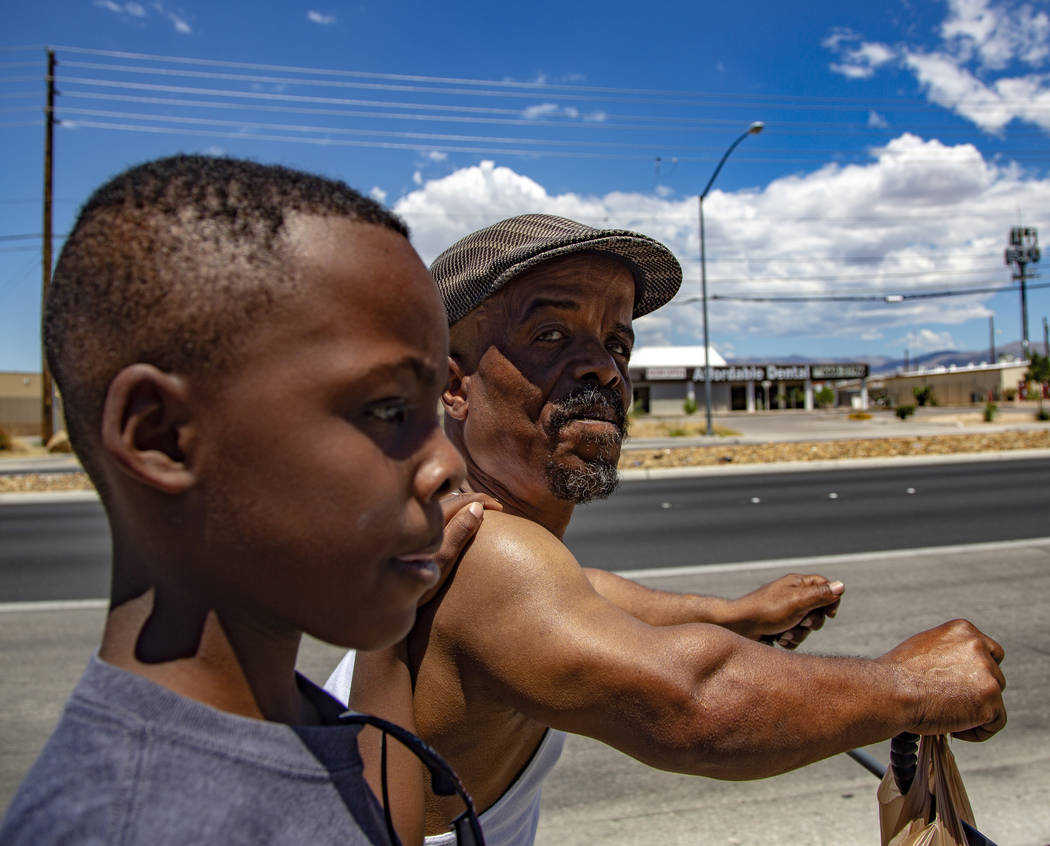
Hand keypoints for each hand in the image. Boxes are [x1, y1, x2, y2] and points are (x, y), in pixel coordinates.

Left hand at [417, 490, 501, 605]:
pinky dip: (452, 513)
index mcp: (430, 516)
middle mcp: (421, 515)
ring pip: (444, 505)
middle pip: (453, 498)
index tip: (500, 509)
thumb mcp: (441, 559)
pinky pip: (437, 514)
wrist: (384, 595)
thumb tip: (477, 509)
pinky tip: (456, 522)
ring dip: (463, 505)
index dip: (483, 501)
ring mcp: (415, 523)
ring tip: (479, 511)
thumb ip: (458, 533)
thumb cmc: (415, 580)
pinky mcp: (411, 532)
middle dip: (475, 500)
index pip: (462, 499)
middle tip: (495, 507)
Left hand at [731, 573, 843, 647]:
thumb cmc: (767, 611)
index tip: (829, 614)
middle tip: (802, 622)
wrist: (740, 627)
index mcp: (797, 584)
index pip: (826, 587)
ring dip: (799, 633)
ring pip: (808, 626)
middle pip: (819, 610)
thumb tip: (842, 586)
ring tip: (785, 632)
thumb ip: (820, 595)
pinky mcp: (780, 626)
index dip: (831, 600)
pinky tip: (778, 638)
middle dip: (812, 621)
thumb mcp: (797, 602)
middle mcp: (793, 596)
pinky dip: (790, 640)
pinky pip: (796, 636)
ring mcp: (787, 612)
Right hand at [878, 619, 1005, 741]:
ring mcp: (987, 671)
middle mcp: (977, 646)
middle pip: (995, 676)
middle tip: (949, 704)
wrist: (890, 691)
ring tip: (945, 715)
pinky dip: (976, 731)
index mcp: (962, 629)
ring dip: (975, 711)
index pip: (989, 652)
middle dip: (976, 693)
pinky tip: (953, 728)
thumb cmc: (897, 676)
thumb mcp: (923, 649)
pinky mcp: (990, 697)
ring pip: (995, 701)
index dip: (975, 673)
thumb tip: (956, 672)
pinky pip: (995, 723)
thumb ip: (948, 654)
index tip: (959, 686)